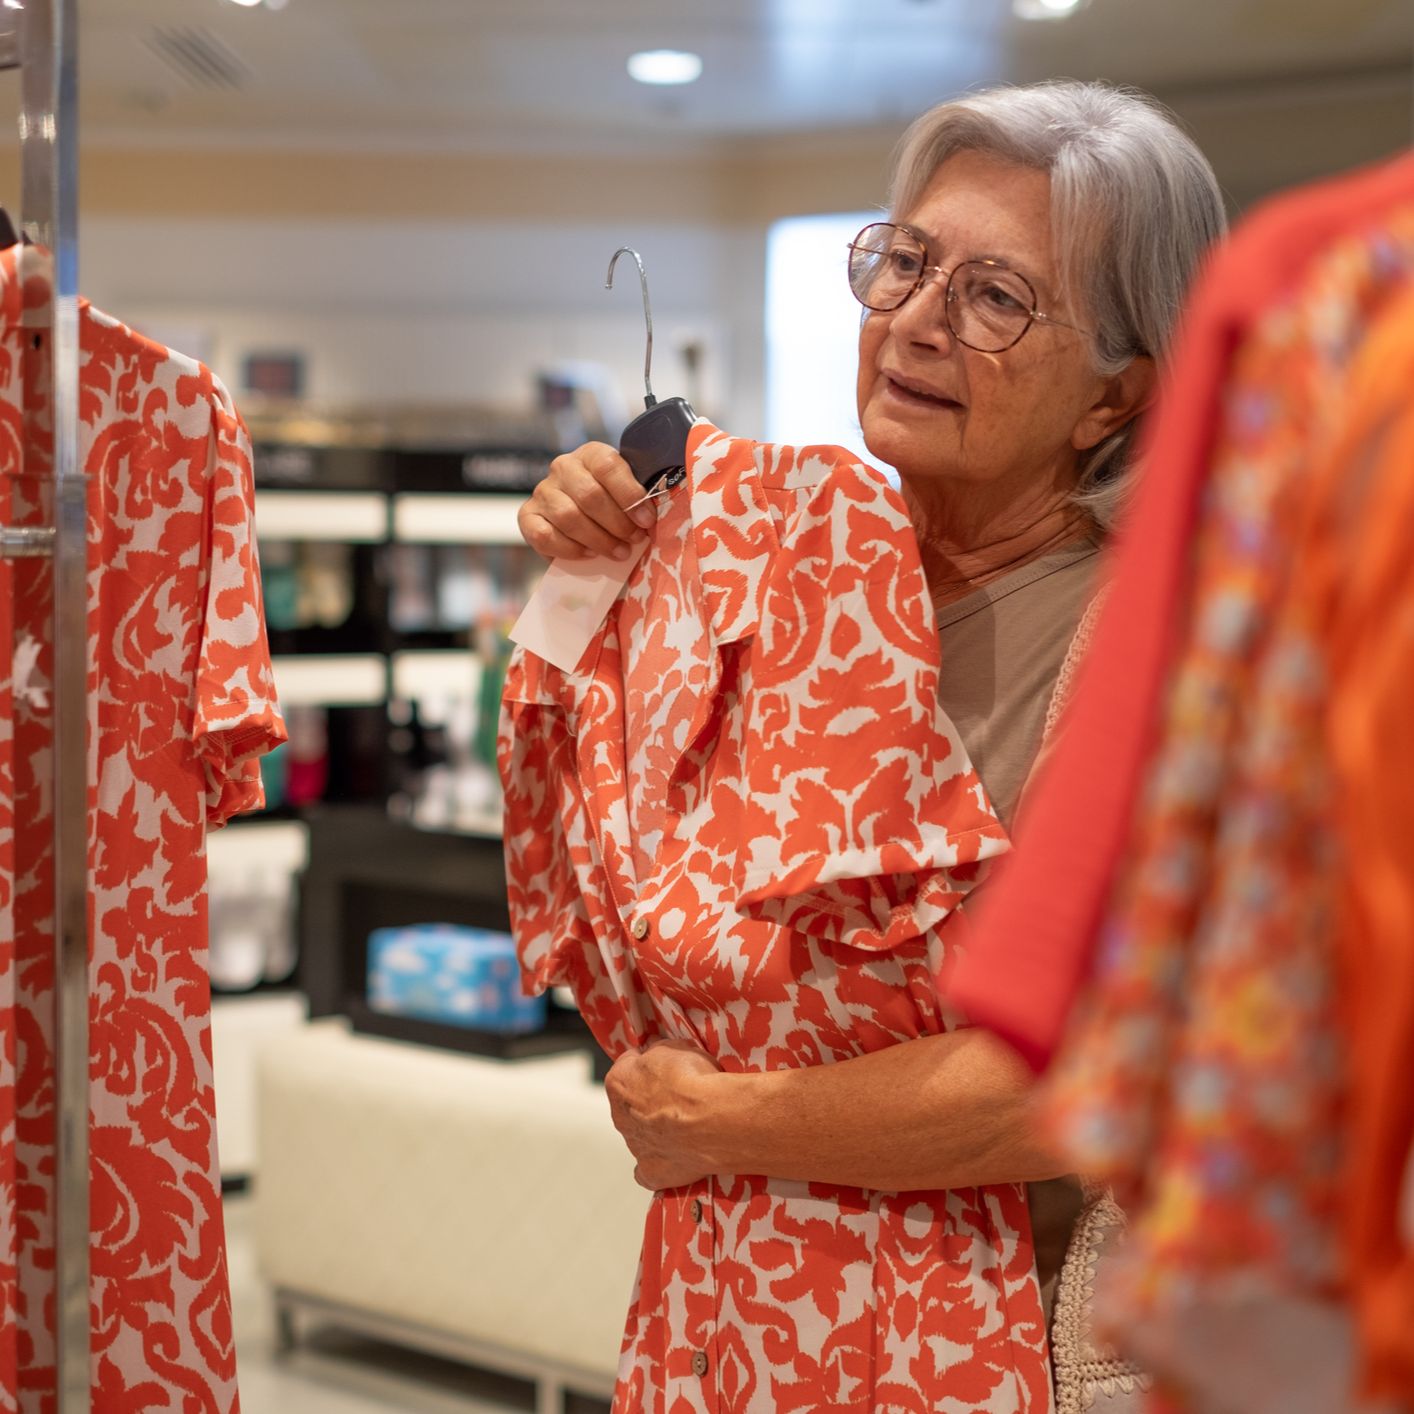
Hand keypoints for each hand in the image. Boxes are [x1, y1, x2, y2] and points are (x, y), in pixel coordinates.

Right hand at [517, 441, 656, 560]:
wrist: (582, 518)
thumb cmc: (611, 504)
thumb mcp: (626, 493)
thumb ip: (636, 500)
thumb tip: (648, 520)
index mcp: (591, 454)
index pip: (608, 466)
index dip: (630, 495)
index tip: (646, 521)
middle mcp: (563, 467)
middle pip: (589, 495)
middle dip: (617, 523)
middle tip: (634, 541)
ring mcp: (543, 491)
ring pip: (568, 516)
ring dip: (598, 540)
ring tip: (619, 552)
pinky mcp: (527, 515)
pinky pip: (544, 535)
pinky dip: (570, 549)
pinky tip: (589, 554)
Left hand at [604, 1040, 725, 1190]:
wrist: (713, 1120)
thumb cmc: (694, 1079)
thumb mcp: (676, 1047)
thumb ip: (658, 1052)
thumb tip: (655, 1053)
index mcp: (619, 1082)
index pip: (628, 1065)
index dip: (649, 1063)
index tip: (667, 1065)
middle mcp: (619, 1115)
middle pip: (632, 1104)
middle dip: (651, 1099)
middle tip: (680, 1096)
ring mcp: (634, 1146)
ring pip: (641, 1135)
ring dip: (658, 1130)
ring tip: (689, 1126)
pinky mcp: (651, 1171)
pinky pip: (648, 1170)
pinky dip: (660, 1163)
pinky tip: (675, 1158)